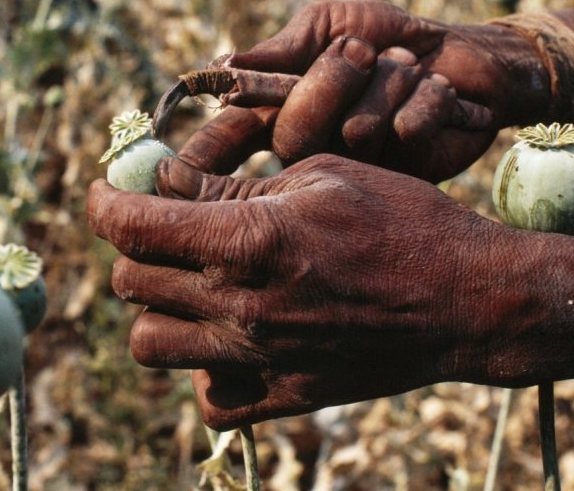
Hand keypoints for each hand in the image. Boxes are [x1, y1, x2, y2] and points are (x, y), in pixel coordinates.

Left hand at [88, 154, 532, 428]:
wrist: (469, 300)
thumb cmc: (402, 221)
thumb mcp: (318, 177)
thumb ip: (232, 186)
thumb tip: (166, 182)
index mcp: (245, 242)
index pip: (131, 227)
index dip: (103, 203)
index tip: (105, 191)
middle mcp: (239, 307)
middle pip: (131, 283)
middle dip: (134, 246)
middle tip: (163, 227)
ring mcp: (259, 359)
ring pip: (151, 345)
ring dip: (157, 309)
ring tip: (191, 283)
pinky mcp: (283, 396)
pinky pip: (208, 395)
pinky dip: (202, 366)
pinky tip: (228, 334)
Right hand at [185, 0, 547, 180]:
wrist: (466, 56)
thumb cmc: (389, 36)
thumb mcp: (332, 23)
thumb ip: (285, 47)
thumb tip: (224, 65)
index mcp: (281, 110)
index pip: (229, 139)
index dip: (201, 156)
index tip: (172, 172)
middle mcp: (310, 148)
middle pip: (291, 135)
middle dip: (329, 82)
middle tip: (363, 50)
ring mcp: (356, 168)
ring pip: (353, 132)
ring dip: (388, 81)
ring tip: (408, 69)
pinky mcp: (405, 175)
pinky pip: (405, 133)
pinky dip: (427, 97)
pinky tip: (437, 96)